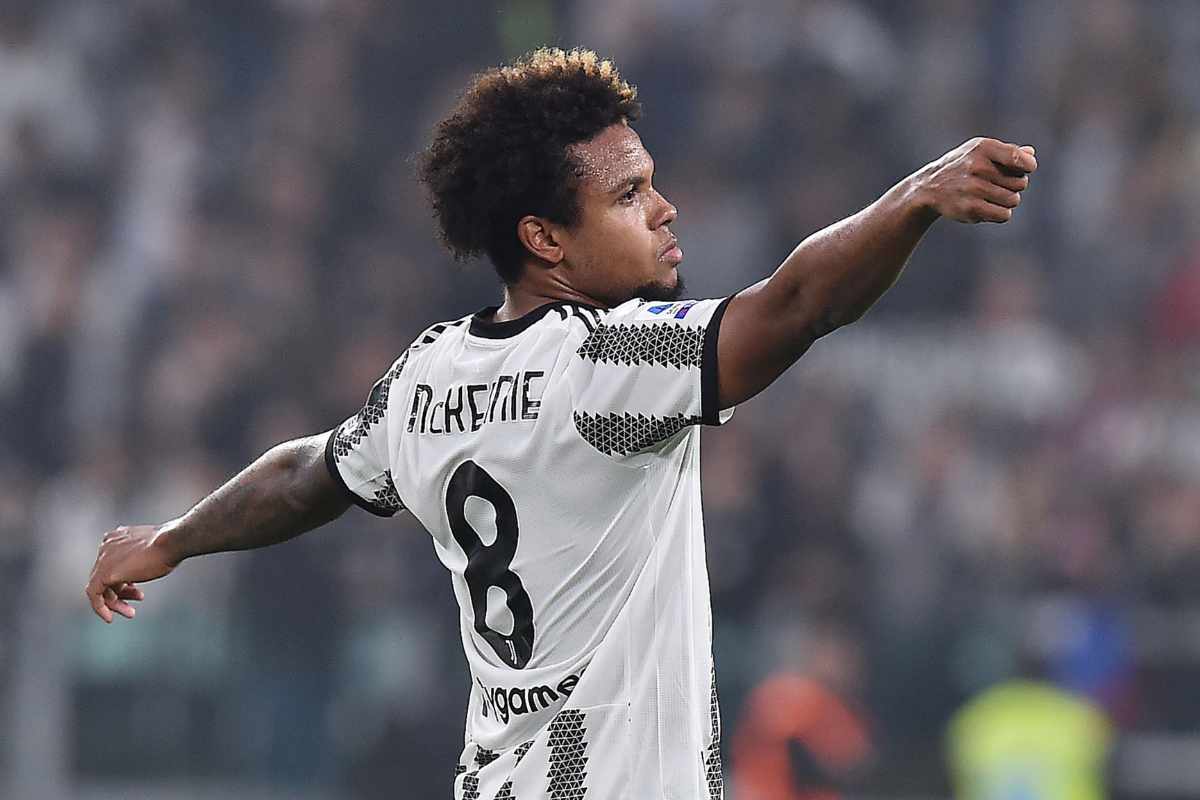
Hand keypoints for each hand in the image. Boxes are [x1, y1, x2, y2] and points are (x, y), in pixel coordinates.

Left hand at [85, 524, 177, 622]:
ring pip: (100, 586)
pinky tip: (109, 618)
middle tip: (135, 603)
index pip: (113, 565)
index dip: (124, 581)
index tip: (135, 590)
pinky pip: (94, 594)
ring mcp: (103, 559)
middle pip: (106, 576)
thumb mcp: (153, 549)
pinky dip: (100, 607)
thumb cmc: (170, 544)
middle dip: (121, 593)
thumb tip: (145, 567)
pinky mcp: (103, 573)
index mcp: (116, 538)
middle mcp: (106, 547)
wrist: (171, 542)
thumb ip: (142, 556)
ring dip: (115, 603)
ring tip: (130, 613)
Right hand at [914, 137, 1037, 223]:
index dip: (1028, 166)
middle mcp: (977, 167)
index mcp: (983, 148)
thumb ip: (1007, 152)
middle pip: (1021, 183)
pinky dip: (1001, 213)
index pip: (1018, 158)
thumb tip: (1031, 154)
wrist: (930, 188)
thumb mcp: (980, 151)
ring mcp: (973, 188)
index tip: (1026, 169)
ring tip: (992, 196)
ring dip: (1007, 201)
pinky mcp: (970, 208)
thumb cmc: (962, 167)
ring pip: (1014, 200)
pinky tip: (989, 207)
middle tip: (999, 184)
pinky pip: (1004, 214)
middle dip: (1015, 185)